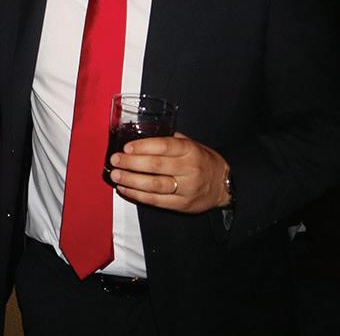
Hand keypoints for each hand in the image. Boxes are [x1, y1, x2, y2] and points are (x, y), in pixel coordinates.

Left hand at [108, 132, 230, 212]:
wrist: (224, 184)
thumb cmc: (201, 160)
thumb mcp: (190, 144)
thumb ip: (169, 140)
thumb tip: (139, 135)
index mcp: (190, 150)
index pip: (164, 146)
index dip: (143, 146)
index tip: (126, 147)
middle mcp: (189, 169)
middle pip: (156, 166)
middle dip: (131, 163)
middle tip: (115, 160)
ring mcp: (186, 188)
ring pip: (154, 185)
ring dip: (131, 180)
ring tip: (116, 176)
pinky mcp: (182, 205)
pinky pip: (156, 201)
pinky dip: (137, 195)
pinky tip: (125, 189)